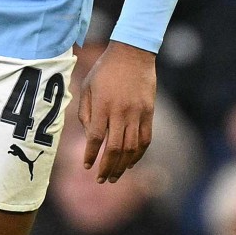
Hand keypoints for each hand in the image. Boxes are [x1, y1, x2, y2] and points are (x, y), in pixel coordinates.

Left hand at [75, 42, 156, 183]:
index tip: (86, 166)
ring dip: (122, 165)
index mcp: (103, 105)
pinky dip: (138, 155)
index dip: (90, 155)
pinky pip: (145, 139)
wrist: (132, 54)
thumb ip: (86, 113)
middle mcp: (121, 112)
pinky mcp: (149, 113)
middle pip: (114, 148)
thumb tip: (91, 138)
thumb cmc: (105, 70)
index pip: (96, 138)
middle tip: (101, 180)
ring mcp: (137, 113)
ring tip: (115, 177)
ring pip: (131, 147)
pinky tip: (131, 163)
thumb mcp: (87, 87)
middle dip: (107, 167)